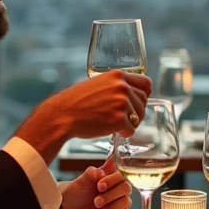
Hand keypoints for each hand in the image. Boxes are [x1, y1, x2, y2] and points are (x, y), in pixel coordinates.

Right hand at [16, 70, 151, 161]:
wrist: (62, 115)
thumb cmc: (77, 102)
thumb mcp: (98, 84)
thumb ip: (116, 86)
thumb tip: (135, 94)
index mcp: (118, 75)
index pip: (146, 83)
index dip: (144, 94)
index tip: (138, 101)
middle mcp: (122, 87)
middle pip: (144, 101)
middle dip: (135, 111)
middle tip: (120, 117)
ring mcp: (122, 103)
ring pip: (139, 117)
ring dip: (129, 123)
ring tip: (112, 122)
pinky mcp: (119, 119)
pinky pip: (131, 130)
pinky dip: (123, 133)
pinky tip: (110, 130)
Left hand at [60, 157, 133, 208]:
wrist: (70, 208)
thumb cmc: (77, 191)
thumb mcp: (81, 181)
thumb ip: (91, 174)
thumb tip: (100, 171)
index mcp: (110, 175)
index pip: (121, 173)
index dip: (113, 180)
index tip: (100, 186)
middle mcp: (117, 186)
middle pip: (126, 188)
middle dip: (111, 196)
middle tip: (96, 201)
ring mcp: (118, 200)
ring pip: (126, 202)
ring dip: (112, 208)